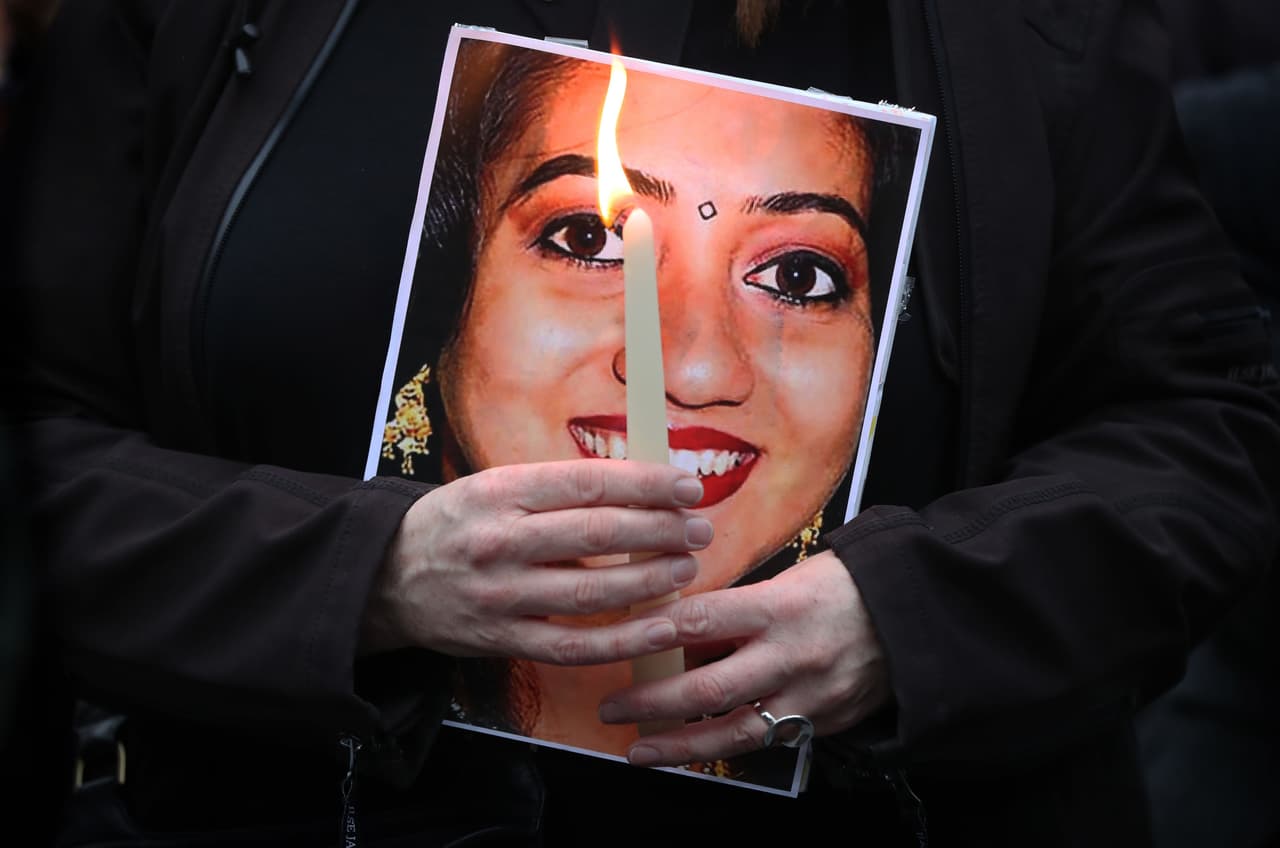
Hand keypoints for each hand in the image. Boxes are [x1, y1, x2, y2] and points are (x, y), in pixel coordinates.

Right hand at [363, 460, 710, 664]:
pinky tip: (660, 625)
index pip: (588, 482)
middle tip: (699, 527)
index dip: (646, 485)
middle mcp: (501, 541)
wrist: (386, 578)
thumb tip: (641, 487)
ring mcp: (502, 595)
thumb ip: (559, 489)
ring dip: (651, 580)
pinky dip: (625, 639)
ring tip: (687, 567)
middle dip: (660, 529)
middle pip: (597, 534)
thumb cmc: (457, 524)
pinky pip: (576, 645)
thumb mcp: (496, 486)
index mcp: (502, 492)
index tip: (687, 486)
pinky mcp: (505, 640)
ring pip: (593, 592)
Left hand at [596, 550, 889, 766]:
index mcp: (781, 606)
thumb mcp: (790, 579)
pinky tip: (692, 752)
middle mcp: (791, 655)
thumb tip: (682, 629)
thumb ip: (739, 606)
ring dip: (679, 744)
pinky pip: (766, 742)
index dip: (653, 634)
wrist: (915, 616)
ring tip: (638, 751)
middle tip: (612, 707)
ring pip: (733, 730)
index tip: (617, 643)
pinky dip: (725, 748)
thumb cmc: (844, 587)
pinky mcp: (822, 723)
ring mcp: (808, 696)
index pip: (703, 621)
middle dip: (653, 701)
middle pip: (709, 687)